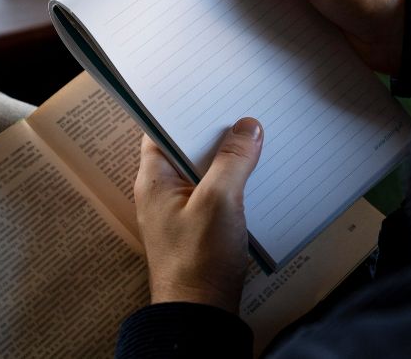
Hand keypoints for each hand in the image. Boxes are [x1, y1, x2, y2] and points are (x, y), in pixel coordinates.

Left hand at [134, 118, 262, 313]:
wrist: (200, 316)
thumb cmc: (199, 261)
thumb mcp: (219, 201)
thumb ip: (233, 160)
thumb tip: (247, 126)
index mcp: (154, 179)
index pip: (161, 129)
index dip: (185, 110)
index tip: (211, 94)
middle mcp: (163, 191)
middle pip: (187, 148)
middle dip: (215, 133)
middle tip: (243, 113)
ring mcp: (181, 209)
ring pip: (204, 170)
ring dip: (227, 158)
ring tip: (256, 139)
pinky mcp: (199, 226)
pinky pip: (214, 192)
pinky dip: (232, 182)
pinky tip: (255, 177)